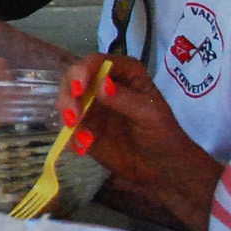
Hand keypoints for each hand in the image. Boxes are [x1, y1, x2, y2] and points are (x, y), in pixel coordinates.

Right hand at [57, 53, 223, 230]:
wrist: (160, 167)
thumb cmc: (162, 134)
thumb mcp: (149, 114)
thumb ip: (125, 99)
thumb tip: (100, 86)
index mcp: (124, 73)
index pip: (97, 62)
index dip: (83, 71)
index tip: (79, 89)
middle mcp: (104, 84)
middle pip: (74, 78)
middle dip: (69, 94)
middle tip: (72, 116)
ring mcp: (92, 105)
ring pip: (67, 100)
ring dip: (67, 114)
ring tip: (80, 135)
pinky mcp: (85, 127)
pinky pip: (70, 126)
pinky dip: (72, 136)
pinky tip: (84, 147)